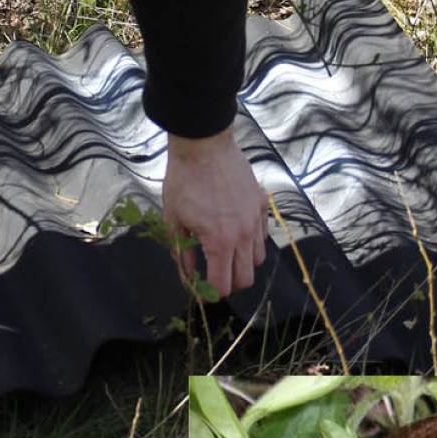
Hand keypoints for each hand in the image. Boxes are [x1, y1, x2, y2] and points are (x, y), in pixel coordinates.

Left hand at [163, 127, 266, 296]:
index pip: (223, 285)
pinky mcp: (261, 204)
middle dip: (229, 284)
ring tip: (226, 254)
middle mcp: (242, 234)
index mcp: (219, 241)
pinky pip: (262, 234)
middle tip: (215, 276)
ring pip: (258, 259)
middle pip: (245, 278)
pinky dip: (251, 242)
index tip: (203, 291)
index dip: (211, 293)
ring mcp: (255, 218)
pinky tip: (236, 233)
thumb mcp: (174, 219)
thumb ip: (181, 252)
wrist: (204, 144)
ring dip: (242, 264)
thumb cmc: (184, 180)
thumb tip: (188, 276)